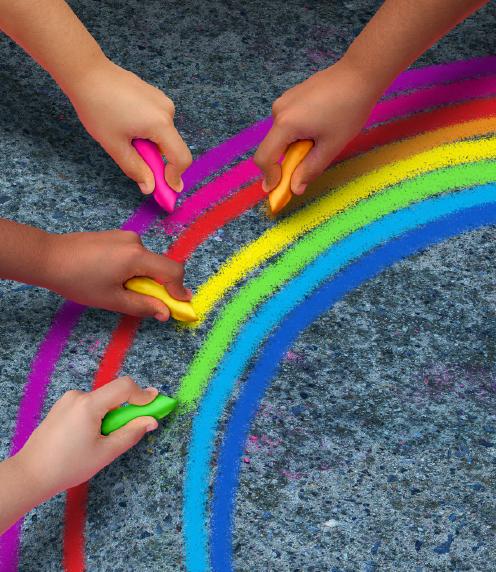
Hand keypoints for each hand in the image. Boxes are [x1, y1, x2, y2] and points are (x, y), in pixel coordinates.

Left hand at [14, 377, 157, 500]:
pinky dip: (99, 416)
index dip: (143, 394)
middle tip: (136, 427)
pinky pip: (89, 405)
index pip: (124, 387)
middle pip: (113, 394)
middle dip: (128, 408)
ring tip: (104, 440)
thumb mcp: (105, 452)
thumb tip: (151, 420)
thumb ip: (131, 433)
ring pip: (102, 401)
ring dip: (112, 414)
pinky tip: (90, 438)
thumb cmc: (68, 466)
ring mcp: (68, 400)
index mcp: (89, 404)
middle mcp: (78, 396)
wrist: (30, 474)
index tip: (157, 404)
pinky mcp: (62, 407)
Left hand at [44, 229, 190, 320]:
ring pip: (147, 261)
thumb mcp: (112, 299)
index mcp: (137, 256)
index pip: (173, 271)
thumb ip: (142, 306)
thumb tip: (165, 313)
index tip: (180, 305)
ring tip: (119, 289)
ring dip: (144, 277)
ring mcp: (125, 236)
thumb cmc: (77, 280)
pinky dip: (134, 268)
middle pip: (160, 266)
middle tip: (145, 302)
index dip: (179, 290)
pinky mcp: (116, 236)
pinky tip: (111, 277)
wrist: (48, 257)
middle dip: (159, 286)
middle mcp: (136, 242)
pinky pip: (135, 254)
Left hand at [66, 58, 191, 193]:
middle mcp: (168, 111)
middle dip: (156, 159)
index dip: (175, 176)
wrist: (87, 72)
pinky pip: (158, 122)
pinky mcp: (155, 96)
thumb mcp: (115, 145)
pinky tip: (126, 123)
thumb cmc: (98, 107)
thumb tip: (150, 188)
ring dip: (149, 144)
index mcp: (161, 124)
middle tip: (132, 158)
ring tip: (123, 136)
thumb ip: (135, 168)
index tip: (166, 188)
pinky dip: (147, 131)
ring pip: (163, 135)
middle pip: (171, 147)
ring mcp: (162, 101)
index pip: (181, 158)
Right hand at [254, 59, 379, 195]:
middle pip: (271, 147)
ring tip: (319, 142)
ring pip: (280, 136)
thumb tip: (295, 189)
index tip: (279, 190)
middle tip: (306, 168)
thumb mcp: (331, 146)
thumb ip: (310, 169)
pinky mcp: (291, 96)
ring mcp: (283, 101)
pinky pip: (286, 123)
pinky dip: (296, 134)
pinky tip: (318, 128)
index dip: (269, 177)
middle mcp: (278, 112)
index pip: (264, 158)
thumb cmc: (348, 110)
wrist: (359, 74)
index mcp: (285, 124)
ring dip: (292, 148)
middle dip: (284, 163)